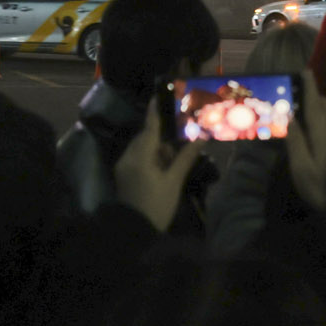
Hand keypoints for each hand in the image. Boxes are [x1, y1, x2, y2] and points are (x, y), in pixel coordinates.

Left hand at [114, 97, 203, 232]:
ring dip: (158, 147)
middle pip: (147, 137)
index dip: (156, 110)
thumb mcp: (173, 182)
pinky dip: (151, 156)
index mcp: (140, 155)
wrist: (133, 231)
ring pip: (143, 147)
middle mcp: (129, 156)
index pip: (150, 127)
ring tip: (177, 152)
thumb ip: (186, 157)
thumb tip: (201, 137)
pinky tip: (165, 164)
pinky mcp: (124, 174)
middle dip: (164, 134)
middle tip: (182, 130)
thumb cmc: (156, 205)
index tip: (160, 94)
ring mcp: (125, 165)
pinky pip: (139, 157)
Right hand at [286, 69, 325, 209]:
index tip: (305, 70)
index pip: (315, 104)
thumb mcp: (302, 168)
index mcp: (322, 134)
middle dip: (315, 98)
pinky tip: (319, 131)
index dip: (310, 87)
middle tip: (301, 96)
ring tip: (308, 113)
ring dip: (321, 109)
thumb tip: (290, 116)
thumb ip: (296, 142)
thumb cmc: (322, 189)